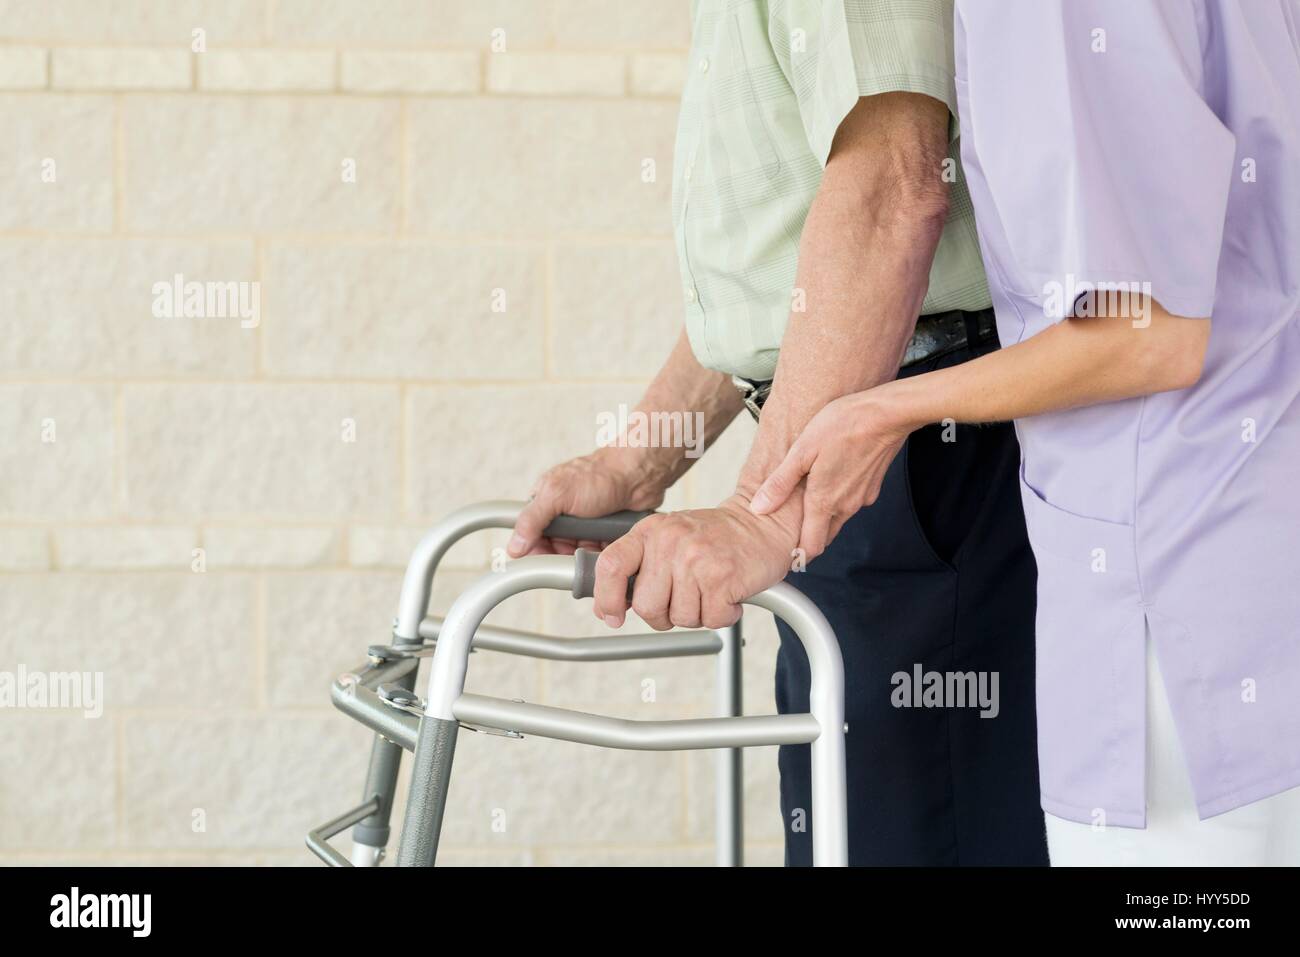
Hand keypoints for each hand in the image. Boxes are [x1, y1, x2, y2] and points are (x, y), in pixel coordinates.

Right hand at [508, 448, 667, 556]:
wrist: (640, 474)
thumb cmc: (600, 475)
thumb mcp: (557, 494)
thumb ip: (532, 519)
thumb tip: (514, 546)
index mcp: (545, 501)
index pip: (530, 535)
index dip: (536, 550)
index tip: (543, 560)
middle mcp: (562, 514)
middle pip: (553, 549)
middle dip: (563, 554)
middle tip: (572, 555)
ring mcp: (583, 525)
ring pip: (575, 554)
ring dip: (583, 556)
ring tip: (592, 550)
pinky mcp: (603, 534)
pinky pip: (596, 554)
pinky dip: (600, 556)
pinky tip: (605, 552)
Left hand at [591, 494, 801, 630]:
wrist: (763, 522)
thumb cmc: (716, 538)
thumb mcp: (670, 538)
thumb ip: (642, 565)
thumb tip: (613, 607)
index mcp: (650, 531)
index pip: (611, 565)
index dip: (606, 598)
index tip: (612, 617)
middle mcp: (669, 542)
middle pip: (646, 606)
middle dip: (663, 615)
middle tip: (683, 601)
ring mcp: (695, 559)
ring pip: (680, 617)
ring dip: (697, 614)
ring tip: (710, 591)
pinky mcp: (722, 578)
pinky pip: (711, 620)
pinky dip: (722, 615)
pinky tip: (728, 594)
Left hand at [749, 388, 910, 558]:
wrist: (887, 414)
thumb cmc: (842, 426)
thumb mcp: (802, 451)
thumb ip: (781, 483)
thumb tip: (759, 508)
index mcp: (824, 502)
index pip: (812, 547)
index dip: (798, 555)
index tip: (785, 554)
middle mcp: (846, 506)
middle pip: (825, 535)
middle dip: (808, 537)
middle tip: (789, 530)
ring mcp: (862, 497)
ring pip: (838, 518)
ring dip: (823, 517)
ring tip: (806, 501)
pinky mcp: (872, 486)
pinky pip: (851, 501)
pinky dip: (839, 499)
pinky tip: (830, 479)